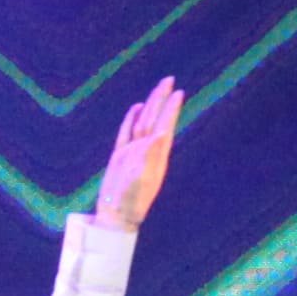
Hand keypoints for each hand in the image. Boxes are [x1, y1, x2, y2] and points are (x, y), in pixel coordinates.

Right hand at [90, 77, 182, 233]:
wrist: (117, 215)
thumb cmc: (132, 201)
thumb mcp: (143, 178)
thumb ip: (151, 156)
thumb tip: (160, 134)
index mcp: (155, 155)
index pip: (164, 126)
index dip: (171, 109)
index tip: (179, 92)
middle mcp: (146, 151)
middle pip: (154, 119)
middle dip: (162, 99)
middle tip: (169, 80)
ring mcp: (133, 153)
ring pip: (141, 122)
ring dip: (150, 105)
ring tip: (158, 90)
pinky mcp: (120, 157)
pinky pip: (126, 133)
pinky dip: (131, 119)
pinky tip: (136, 108)